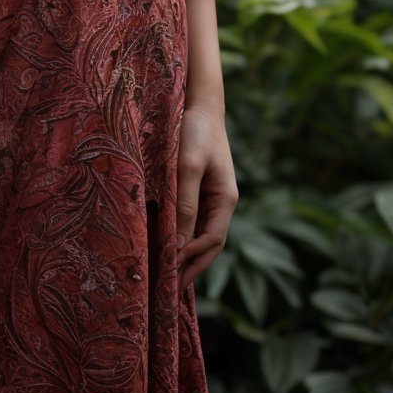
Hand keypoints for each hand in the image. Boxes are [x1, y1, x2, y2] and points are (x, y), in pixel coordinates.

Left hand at [175, 104, 237, 292]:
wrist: (198, 102)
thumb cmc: (194, 131)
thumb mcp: (188, 166)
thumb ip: (185, 204)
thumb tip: (180, 243)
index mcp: (225, 199)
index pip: (211, 240)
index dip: (192, 258)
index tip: (170, 272)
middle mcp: (220, 201)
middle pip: (209, 243)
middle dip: (192, 266)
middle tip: (170, 290)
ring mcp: (210, 195)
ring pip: (200, 233)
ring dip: (186, 255)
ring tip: (168, 276)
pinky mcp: (197, 187)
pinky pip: (191, 219)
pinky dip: (182, 236)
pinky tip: (167, 244)